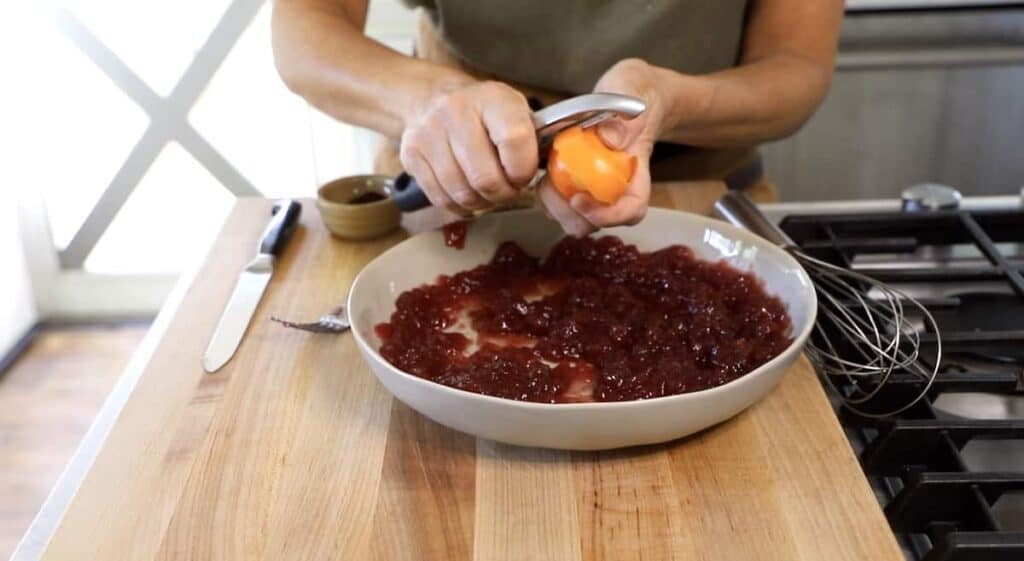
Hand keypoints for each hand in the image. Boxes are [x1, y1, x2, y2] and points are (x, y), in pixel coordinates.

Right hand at [400, 81, 538, 215]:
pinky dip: (460, 205)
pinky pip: (442, 199)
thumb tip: (552, 172)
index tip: (523, 173)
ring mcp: (429, 133)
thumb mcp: (514, 111)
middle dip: (504, 193)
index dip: (523, 170)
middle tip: (507, 187)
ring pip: (463, 194)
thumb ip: (533, 139)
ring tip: (488, 190)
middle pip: (486, 178)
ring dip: (482, 202)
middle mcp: (456, 111)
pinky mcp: (412, 155)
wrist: (431, 99)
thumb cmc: (484, 113)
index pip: (515, 141)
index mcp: (492, 98)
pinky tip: (468, 193)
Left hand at [537, 58, 664, 236]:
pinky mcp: (570, 180)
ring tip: (545, 176)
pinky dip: (545, 191)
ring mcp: (592, 186)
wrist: (630, 93)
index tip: (580, 200)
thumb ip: (624, 115)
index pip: (631, 209)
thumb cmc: (636, 94)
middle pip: (594, 222)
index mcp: (635, 174)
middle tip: (551, 186)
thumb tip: (608, 139)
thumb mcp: (633, 92)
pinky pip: (556, 199)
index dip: (608, 215)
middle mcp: (614, 188)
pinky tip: (541, 168)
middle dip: (568, 212)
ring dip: (553, 204)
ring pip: (572, 217)